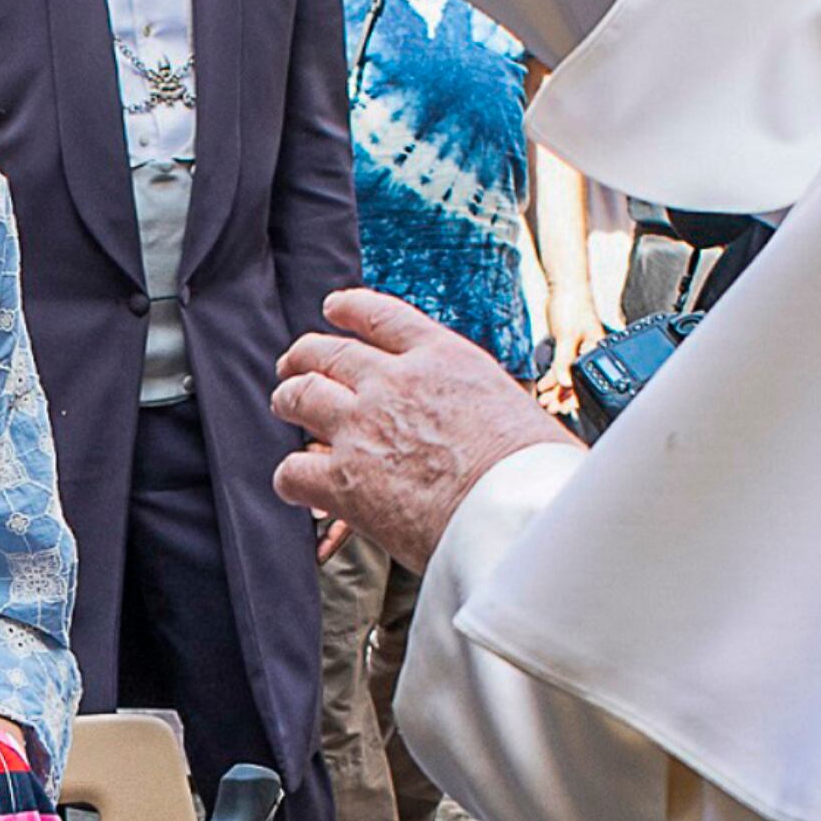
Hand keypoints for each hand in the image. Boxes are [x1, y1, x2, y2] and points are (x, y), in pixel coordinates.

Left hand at [272, 287, 574, 572]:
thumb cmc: (536, 471)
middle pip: (327, 352)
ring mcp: (362, 427)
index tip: (333, 308)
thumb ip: (487, 404)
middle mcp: (393, 382)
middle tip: (294, 365)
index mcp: (443, 358)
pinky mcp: (343, 479)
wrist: (516, 512)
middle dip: (304, 356)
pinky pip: (292, 470)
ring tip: (284, 405)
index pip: (381, 316)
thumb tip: (500, 424)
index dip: (349, 308)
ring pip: (299, 396)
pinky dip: (289, 477)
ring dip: (287, 399)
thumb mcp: (519, 408)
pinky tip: (296, 484)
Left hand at [535, 304, 603, 421]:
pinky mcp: (566, 346)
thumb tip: (564, 384)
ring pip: (567, 377)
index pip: (586, 380)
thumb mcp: (566, 337)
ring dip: (555, 390)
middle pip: (576, 382)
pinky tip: (543, 386)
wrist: (565, 287)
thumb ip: (564, 361)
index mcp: (596, 351)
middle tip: (549, 408)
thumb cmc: (572, 307)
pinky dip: (552, 378)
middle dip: (562, 397)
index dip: (573, 397)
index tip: (561, 408)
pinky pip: (560, 368)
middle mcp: (588, 354)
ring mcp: (577, 351)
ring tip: (544, 401)